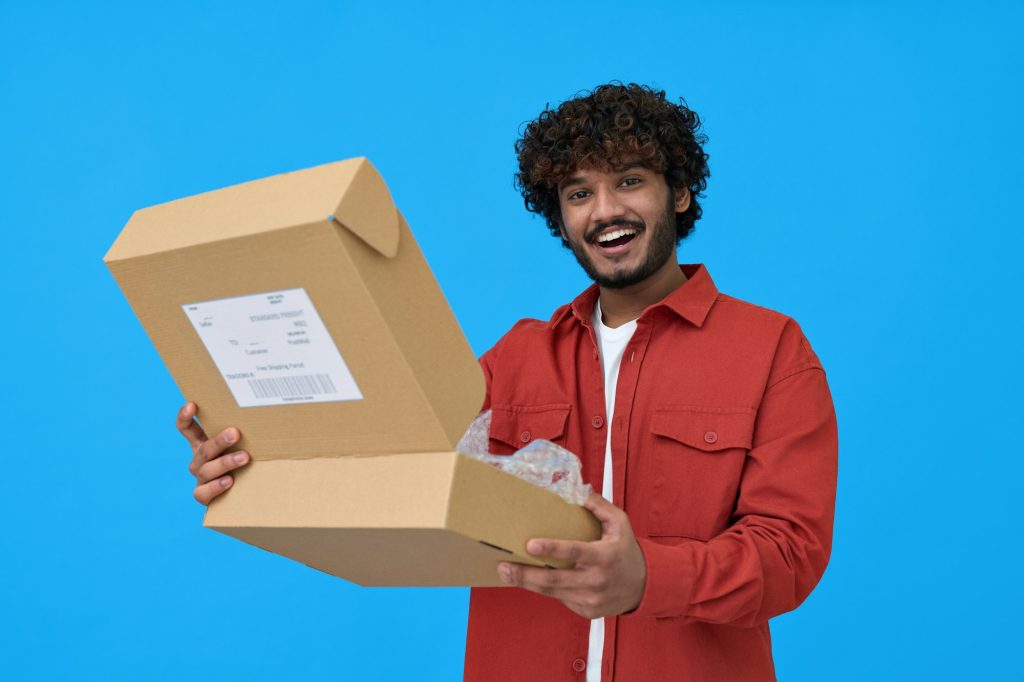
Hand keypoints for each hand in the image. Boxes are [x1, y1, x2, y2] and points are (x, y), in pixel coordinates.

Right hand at [176, 402, 249, 504]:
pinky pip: (202, 492)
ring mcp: (201, 478)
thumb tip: (271, 415)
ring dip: (225, 462)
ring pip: (206, 470)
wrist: (247, 494)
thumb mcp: (243, 444)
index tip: (191, 405)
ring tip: (244, 458)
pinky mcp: (203, 495)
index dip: (185, 417)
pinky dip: (216, 486)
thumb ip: (246, 433)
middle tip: (235, 433)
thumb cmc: (246, 461)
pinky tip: (229, 481)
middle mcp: (199, 460)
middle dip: (219, 440)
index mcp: (203, 443)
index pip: (187, 428)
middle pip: (203, 449)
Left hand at [497, 493, 646, 618]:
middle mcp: (597, 580)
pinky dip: (545, 589)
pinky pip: (561, 598)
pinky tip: (530, 579)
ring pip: (553, 592)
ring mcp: (591, 599)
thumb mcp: (620, 523)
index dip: (552, 549)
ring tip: (506, 572)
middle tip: (504, 565)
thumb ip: (599, 505)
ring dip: (527, 583)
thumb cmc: (626, 550)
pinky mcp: (587, 611)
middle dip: (526, 573)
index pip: (574, 552)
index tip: (530, 544)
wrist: (644, 586)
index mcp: (604, 556)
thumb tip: (578, 490)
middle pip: (555, 579)